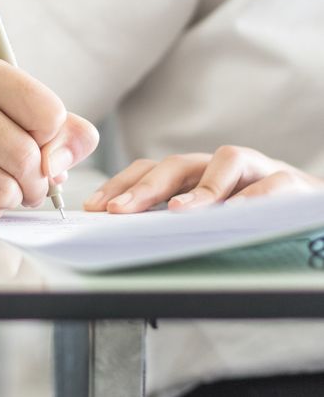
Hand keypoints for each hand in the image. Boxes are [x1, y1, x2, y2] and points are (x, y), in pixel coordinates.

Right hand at [0, 56, 99, 221]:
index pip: (48, 113)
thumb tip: (58, 167)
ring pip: (2, 190)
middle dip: (38, 179)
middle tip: (31, 180)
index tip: (36, 137)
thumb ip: (67, 132)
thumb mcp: (26, 112)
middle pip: (25, 157)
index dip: (52, 136)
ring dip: (15, 197)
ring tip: (6, 187)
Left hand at [85, 146, 323, 213]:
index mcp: (194, 173)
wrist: (309, 212)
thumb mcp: (207, 216)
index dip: (120, 184)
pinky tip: (235, 214)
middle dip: (143, 187)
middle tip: (118, 210)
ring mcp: (254, 168)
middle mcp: (218, 165)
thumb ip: (171, 221)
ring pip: (224, 161)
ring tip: (177, 212)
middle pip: (176, 164)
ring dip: (199, 188)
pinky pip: (271, 184)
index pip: (149, 169)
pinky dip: (252, 198)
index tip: (94, 207)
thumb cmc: (251, 215)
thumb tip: (121, 235)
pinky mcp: (290, 181)